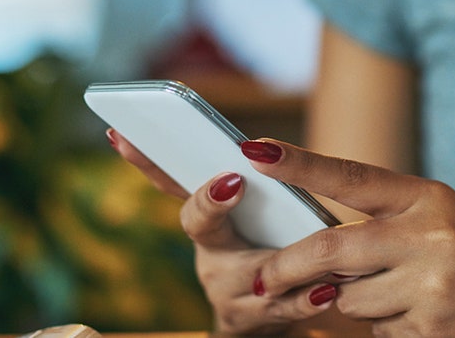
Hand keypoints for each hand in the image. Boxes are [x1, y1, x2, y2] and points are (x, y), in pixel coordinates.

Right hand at [107, 129, 343, 333]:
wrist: (265, 320)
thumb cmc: (264, 250)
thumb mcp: (248, 218)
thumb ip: (246, 183)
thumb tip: (254, 143)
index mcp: (207, 221)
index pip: (168, 181)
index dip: (147, 160)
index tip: (130, 135)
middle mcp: (209, 254)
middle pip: (199, 223)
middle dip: (211, 202)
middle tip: (231, 181)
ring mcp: (226, 290)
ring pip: (251, 271)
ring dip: (278, 260)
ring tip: (301, 236)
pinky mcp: (251, 320)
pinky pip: (282, 308)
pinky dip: (305, 300)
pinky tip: (324, 290)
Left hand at [246, 139, 454, 336]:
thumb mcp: (448, 220)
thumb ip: (390, 227)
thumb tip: (323, 255)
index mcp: (428, 197)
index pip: (350, 175)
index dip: (298, 163)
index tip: (254, 150)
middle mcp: (428, 235)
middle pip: (332, 250)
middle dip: (289, 266)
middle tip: (262, 276)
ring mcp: (431, 285)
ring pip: (352, 301)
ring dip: (356, 304)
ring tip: (406, 295)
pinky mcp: (436, 329)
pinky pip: (382, 334)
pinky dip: (390, 329)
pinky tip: (430, 318)